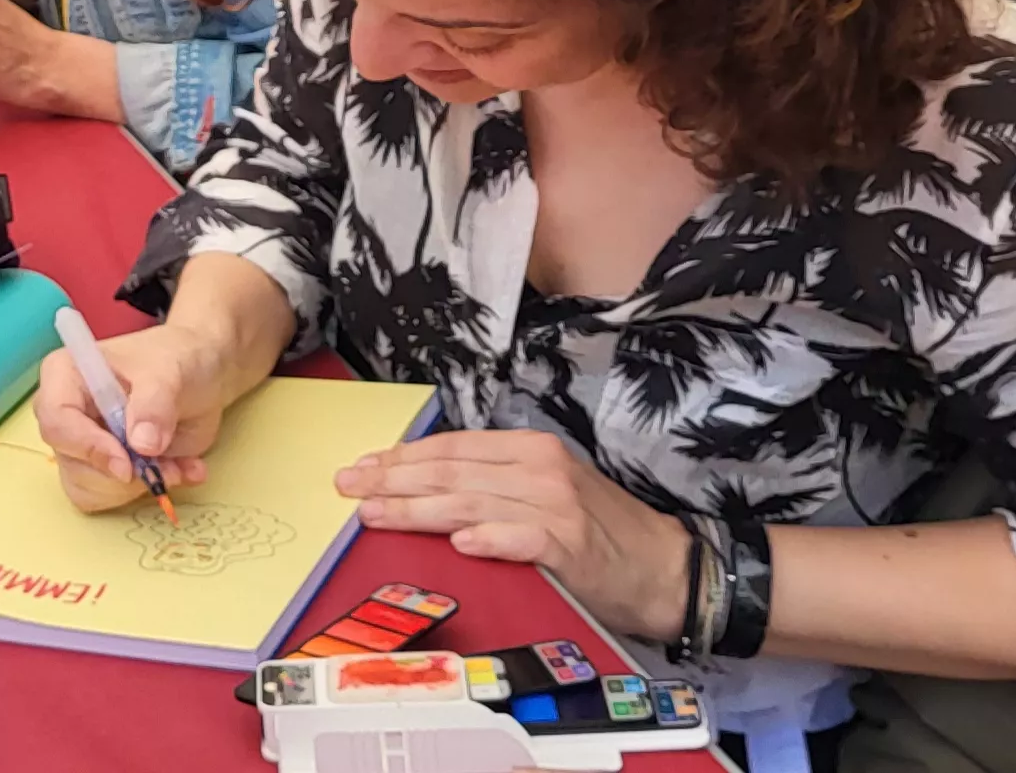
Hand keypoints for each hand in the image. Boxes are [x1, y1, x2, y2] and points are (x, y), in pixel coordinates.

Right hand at [33, 317, 240, 512]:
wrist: (201, 374)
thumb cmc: (176, 359)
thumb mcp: (169, 374)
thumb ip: (153, 406)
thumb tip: (141, 445)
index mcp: (65, 378)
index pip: (56, 421)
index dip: (88, 447)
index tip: (127, 464)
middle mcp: (67, 415)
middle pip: (72, 464)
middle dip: (122, 474)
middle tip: (165, 465)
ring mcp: (85, 446)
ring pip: (91, 489)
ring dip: (140, 486)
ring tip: (178, 465)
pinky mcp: (106, 470)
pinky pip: (114, 498)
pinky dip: (149, 490)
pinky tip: (179, 470)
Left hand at [337, 431, 698, 640]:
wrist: (666, 567)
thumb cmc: (599, 532)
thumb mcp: (544, 492)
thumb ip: (493, 484)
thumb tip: (423, 488)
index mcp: (529, 449)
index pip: (452, 448)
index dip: (402, 457)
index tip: (361, 466)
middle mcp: (540, 469)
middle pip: (452, 471)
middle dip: (393, 480)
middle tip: (349, 488)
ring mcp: (556, 506)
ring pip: (472, 502)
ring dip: (419, 510)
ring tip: (377, 514)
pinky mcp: (571, 546)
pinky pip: (523, 538)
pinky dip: (490, 539)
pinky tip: (461, 543)